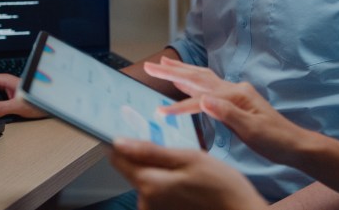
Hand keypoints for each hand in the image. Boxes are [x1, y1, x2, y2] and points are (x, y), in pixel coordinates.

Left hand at [111, 138, 267, 209]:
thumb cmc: (220, 185)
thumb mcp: (188, 158)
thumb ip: (150, 151)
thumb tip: (119, 142)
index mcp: (149, 184)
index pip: (117, 159)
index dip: (126, 144)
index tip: (142, 137)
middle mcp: (146, 202)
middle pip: (133, 170)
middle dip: (149, 159)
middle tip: (178, 156)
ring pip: (147, 180)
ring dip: (161, 172)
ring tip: (188, 173)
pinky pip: (157, 193)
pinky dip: (168, 185)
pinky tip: (188, 185)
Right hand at [145, 58, 306, 165]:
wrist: (294, 144)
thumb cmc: (275, 139)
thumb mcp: (252, 130)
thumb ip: (227, 113)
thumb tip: (204, 100)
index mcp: (236, 95)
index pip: (201, 98)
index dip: (180, 106)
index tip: (161, 112)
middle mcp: (234, 89)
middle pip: (198, 77)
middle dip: (173, 71)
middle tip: (151, 65)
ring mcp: (235, 93)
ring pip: (202, 78)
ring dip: (182, 71)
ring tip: (164, 64)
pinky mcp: (235, 100)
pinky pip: (208, 86)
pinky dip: (193, 81)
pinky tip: (187, 81)